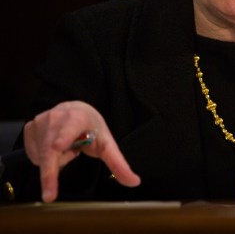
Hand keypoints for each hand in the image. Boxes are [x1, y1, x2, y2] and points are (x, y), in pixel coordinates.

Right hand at [23, 100, 140, 202]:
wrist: (74, 111)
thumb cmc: (91, 127)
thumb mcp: (107, 143)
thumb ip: (118, 163)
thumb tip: (134, 182)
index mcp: (78, 117)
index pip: (70, 128)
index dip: (64, 137)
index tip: (57, 146)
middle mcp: (57, 117)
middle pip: (50, 151)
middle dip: (51, 172)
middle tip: (49, 195)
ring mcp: (40, 122)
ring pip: (43, 156)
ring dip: (56, 160)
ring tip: (68, 148)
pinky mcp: (29, 128)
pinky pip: (34, 155)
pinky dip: (44, 157)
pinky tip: (55, 146)